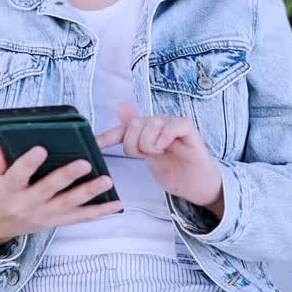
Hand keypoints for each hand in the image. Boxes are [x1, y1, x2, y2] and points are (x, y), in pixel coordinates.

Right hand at [0, 141, 123, 244]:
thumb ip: (1, 158)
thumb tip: (9, 137)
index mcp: (8, 190)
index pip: (18, 175)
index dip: (29, 163)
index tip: (41, 149)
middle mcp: (27, 204)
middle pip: (49, 189)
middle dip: (68, 176)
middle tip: (85, 163)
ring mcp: (43, 215)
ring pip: (69, 204)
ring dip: (89, 192)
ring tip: (107, 181)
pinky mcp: (54, 222)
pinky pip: (79, 218)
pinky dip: (99, 212)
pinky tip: (115, 204)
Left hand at [95, 102, 224, 216]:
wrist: (196, 186)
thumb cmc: (174, 170)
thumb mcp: (146, 156)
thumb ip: (132, 136)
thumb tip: (121, 106)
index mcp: (146, 130)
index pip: (122, 128)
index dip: (107, 136)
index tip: (94, 145)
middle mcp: (159, 123)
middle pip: (134, 124)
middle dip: (134, 145)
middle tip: (146, 156)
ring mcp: (174, 125)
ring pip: (151, 124)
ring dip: (150, 144)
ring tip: (160, 153)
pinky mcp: (189, 131)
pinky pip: (174, 125)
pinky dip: (165, 136)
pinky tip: (164, 146)